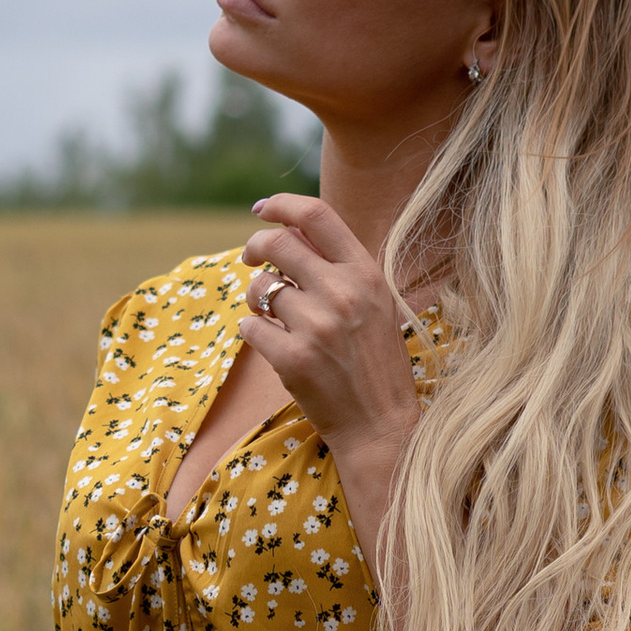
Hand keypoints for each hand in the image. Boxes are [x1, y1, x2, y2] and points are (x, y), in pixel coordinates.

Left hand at [240, 193, 423, 569]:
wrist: (381, 426)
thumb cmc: (375, 364)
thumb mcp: (374, 306)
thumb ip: (340, 269)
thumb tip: (290, 233)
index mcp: (367, 274)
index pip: (317, 216)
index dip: (281, 205)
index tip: (262, 210)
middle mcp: (343, 293)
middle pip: (279, 244)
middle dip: (255, 246)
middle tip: (250, 258)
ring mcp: (317, 326)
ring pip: (260, 288)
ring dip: (256, 298)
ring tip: (271, 315)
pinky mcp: (292, 358)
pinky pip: (250, 327)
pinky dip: (252, 331)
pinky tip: (270, 342)